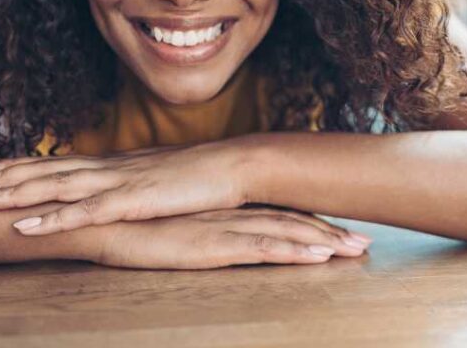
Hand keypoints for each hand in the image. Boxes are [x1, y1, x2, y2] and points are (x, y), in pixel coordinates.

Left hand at [0, 140, 252, 234]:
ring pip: (53, 187)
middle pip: (43, 171)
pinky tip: (23, 228)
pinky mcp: (131, 201)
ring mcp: (116, 182)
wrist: (234, 166)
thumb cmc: (201, 176)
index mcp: (112, 164)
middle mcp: (107, 167)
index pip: (54, 162)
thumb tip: (111, 192)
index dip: (15, 164)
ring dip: (11, 193)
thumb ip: (130, 185)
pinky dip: (50, 220)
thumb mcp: (156, 180)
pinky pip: (83, 214)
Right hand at [84, 206, 372, 269]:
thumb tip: (215, 239)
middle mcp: (229, 215)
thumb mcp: (174, 230)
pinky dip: (291, 250)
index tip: (342, 231)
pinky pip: (259, 248)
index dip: (311, 223)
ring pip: (284, 233)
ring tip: (355, 249)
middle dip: (330, 233)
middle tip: (366, 242)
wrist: (101, 222)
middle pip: (290, 221)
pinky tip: (316, 255)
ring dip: (322, 241)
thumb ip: (199, 232)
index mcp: (222, 212)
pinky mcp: (210, 245)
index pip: (276, 215)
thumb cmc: (132, 227)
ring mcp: (222, 228)